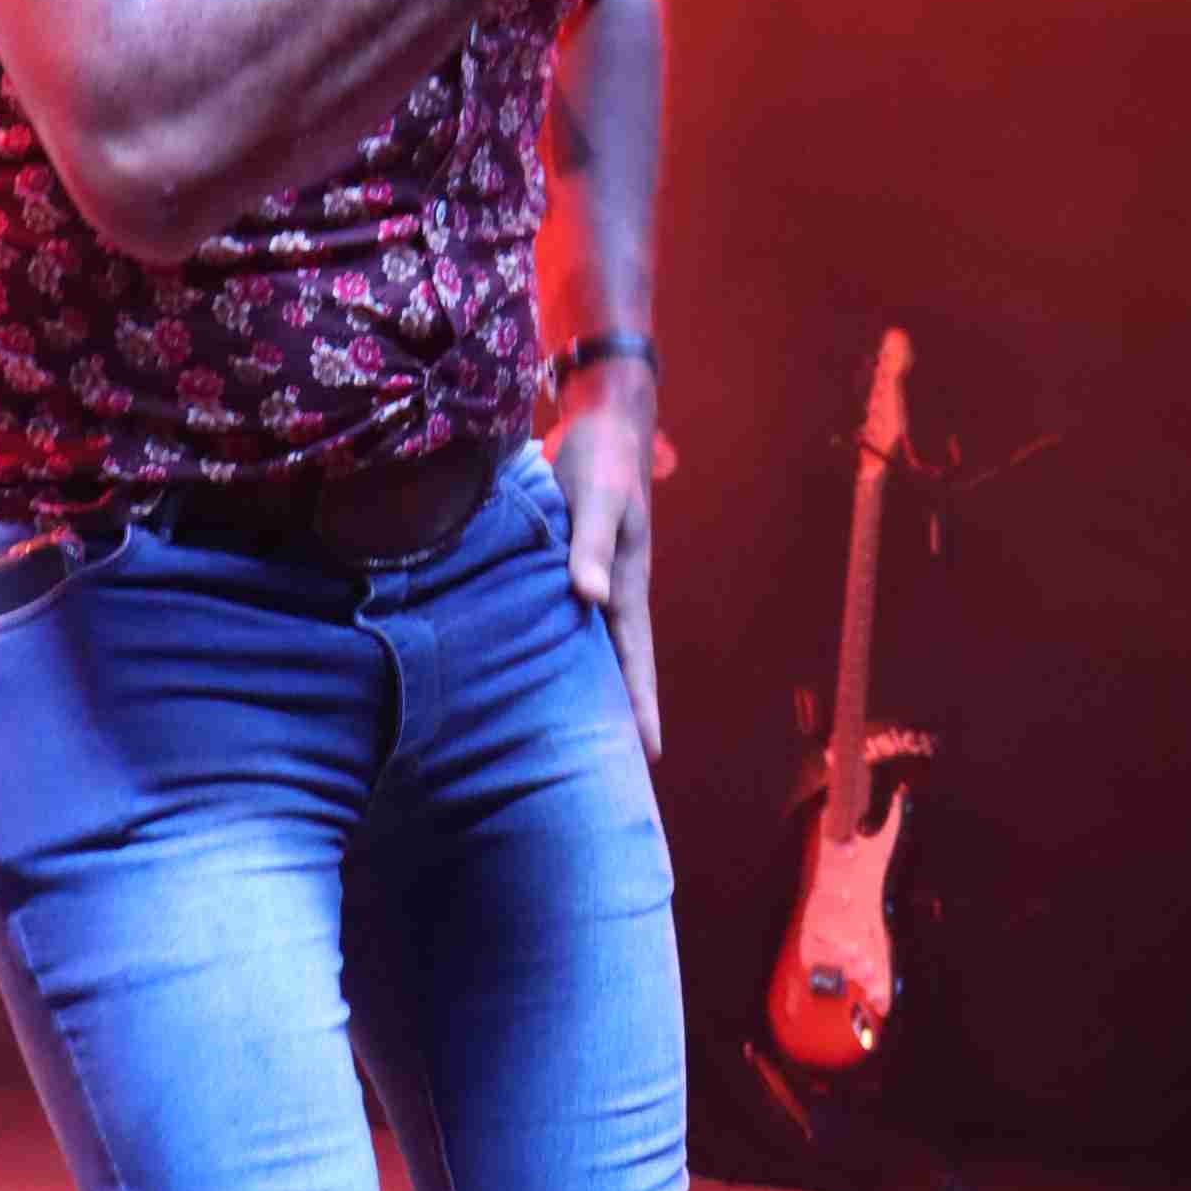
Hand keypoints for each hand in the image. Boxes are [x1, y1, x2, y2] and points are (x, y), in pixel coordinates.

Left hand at [551, 369, 660, 763]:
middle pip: (618, 667)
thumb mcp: (597, 499)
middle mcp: (612, 594)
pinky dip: (560, 653)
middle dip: (619, 716)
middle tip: (613, 771)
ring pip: (591, 650)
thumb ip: (591, 546)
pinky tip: (541, 673)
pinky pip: (566, 623)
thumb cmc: (602, 459)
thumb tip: (592, 599)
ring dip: (590, 690)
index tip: (649, 757)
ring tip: (578, 739)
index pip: (634, 661)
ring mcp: (593, 583)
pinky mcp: (568, 569)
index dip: (641, 707)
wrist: (603, 419)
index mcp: (627, 587)